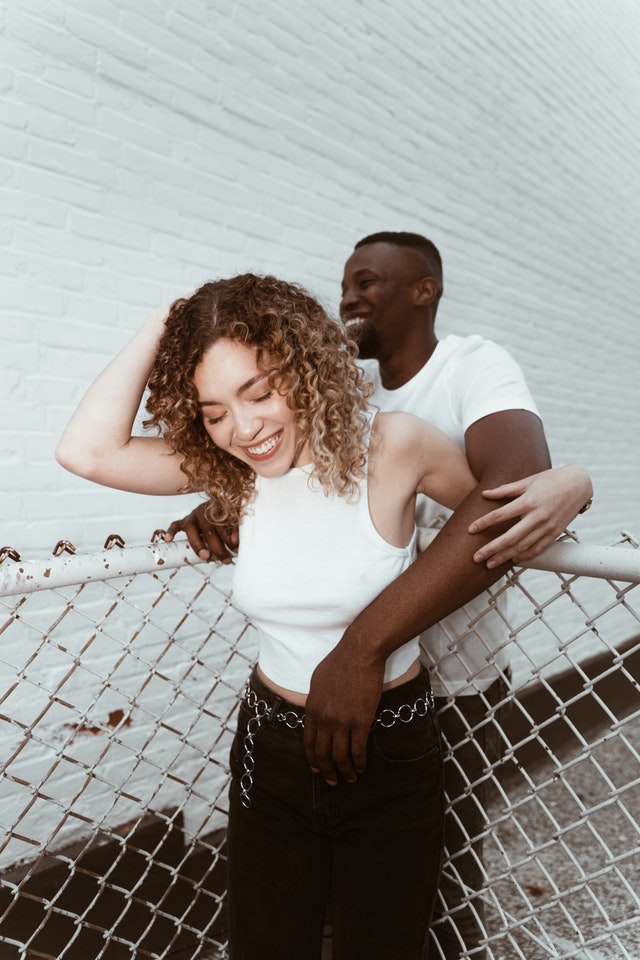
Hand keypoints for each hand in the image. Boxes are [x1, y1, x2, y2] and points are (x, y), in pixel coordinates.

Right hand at [164, 500, 238, 562]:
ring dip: (198, 544)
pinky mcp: (185, 520)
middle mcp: (206, 511)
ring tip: (205, 556)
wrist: (218, 504)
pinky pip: (175, 524)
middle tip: (226, 560)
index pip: (224, 524)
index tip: (237, 549)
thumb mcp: (235, 521)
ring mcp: (194, 515)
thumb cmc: (228, 518)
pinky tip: (168, 539)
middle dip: (218, 548)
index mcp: (220, 509)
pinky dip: (170, 531)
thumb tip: (235, 543)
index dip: (231, 537)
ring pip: (192, 529)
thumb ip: (235, 530)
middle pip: (209, 530)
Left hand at [303, 645, 384, 784]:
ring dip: (345, 771)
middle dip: (327, 771)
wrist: (359, 653)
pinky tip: (362, 767)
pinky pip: (358, 749)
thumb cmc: (339, 661)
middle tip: (332, 782)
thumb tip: (316, 713)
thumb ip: (315, 700)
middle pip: (323, 753)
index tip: (317, 769)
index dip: (313, 759)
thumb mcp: (317, 681)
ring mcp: (342, 722)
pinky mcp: (361, 721)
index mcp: (312, 709)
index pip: (309, 742)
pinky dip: (359, 762)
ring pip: (340, 756)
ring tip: (350, 779)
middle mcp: (324, 719)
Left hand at [468, 464, 592, 568]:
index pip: (500, 515)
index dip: (483, 523)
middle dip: (491, 549)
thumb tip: (485, 494)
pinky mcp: (555, 533)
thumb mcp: (528, 481)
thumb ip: (505, 490)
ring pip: (522, 547)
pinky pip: (538, 549)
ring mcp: (547, 527)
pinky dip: (525, 556)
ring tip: (490, 564)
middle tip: (476, 557)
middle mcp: (537, 516)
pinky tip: (514, 560)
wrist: (579, 484)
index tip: (470, 530)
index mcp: (528, 501)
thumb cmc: (551, 479)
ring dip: (505, 557)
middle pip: (509, 537)